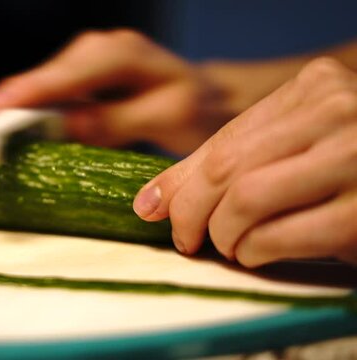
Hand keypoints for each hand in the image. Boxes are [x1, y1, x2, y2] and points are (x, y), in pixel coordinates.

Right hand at [0, 29, 237, 154]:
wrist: (212, 99)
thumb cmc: (196, 109)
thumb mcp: (165, 118)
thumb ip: (116, 120)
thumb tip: (64, 125)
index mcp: (124, 55)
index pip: (68, 73)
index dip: (29, 91)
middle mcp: (104, 48)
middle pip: (50, 74)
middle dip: (16, 97)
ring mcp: (94, 59)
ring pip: (49, 80)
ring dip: (22, 102)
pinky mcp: (88, 75)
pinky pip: (56, 88)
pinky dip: (38, 105)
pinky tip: (20, 121)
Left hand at [133, 58, 356, 266]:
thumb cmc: (350, 168)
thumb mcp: (292, 147)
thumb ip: (225, 162)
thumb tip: (149, 201)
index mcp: (316, 88)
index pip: (224, 141)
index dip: (181, 185)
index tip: (158, 212)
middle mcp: (341, 111)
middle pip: (229, 170)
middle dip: (193, 214)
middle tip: (188, 239)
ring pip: (248, 201)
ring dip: (225, 236)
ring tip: (230, 246)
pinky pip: (283, 236)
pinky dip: (256, 253)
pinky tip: (257, 254)